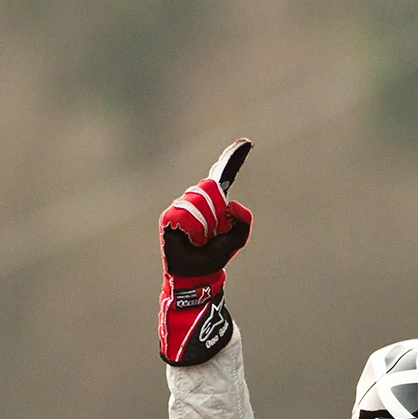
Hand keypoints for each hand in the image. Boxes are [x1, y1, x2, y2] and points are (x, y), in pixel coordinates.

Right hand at [158, 177, 252, 366]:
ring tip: (201, 239)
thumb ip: (244, 220)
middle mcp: (196, 198)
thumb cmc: (215, 256)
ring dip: (206, 225)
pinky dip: (195, 230)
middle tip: (212, 235)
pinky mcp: (169, 216)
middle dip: (217, 214)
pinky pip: (187, 215)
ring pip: (199, 202)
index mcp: (214, 200)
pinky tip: (192, 239)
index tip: (248, 143)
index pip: (223, 174)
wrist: (197, 275)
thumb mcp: (238, 238)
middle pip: (211, 189)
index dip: (234, 158)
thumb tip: (233, 203)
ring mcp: (181, 205)